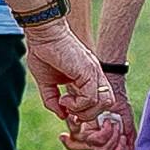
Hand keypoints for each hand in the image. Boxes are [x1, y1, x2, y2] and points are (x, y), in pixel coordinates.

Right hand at [30, 23, 123, 149]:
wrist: (43, 34)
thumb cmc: (43, 52)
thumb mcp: (47, 83)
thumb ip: (53, 100)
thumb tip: (61, 115)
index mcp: (89, 76)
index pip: (100, 101)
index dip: (87, 111)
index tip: (68, 110)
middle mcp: (95, 74)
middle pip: (106, 104)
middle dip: (88, 115)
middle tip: (68, 109)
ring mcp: (94, 72)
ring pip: (104, 103)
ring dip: (84, 111)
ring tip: (65, 103)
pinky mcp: (89, 72)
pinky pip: (91, 98)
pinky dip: (77, 105)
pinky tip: (64, 99)